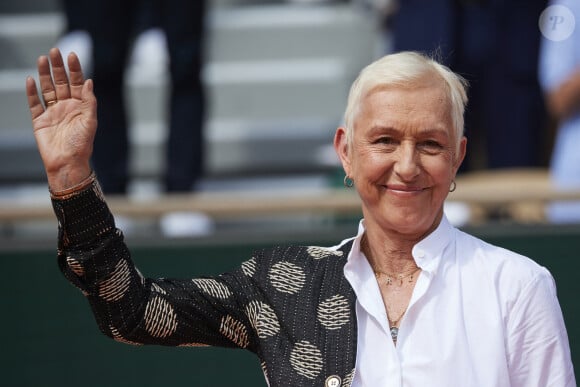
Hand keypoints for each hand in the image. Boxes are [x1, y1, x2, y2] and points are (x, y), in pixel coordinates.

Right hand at [25, 48, 96, 190]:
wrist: (67, 163)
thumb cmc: (82, 145)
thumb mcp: (90, 122)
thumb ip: (90, 102)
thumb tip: (89, 81)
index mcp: (81, 106)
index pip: (78, 83)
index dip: (75, 69)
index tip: (72, 54)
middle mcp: (66, 106)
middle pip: (61, 82)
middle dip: (58, 67)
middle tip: (54, 51)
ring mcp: (52, 112)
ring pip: (47, 89)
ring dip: (44, 75)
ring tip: (42, 59)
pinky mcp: (39, 120)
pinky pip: (34, 103)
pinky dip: (32, 92)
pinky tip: (31, 79)